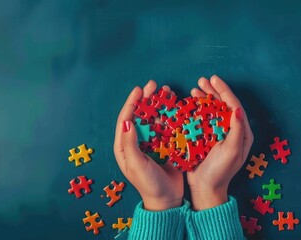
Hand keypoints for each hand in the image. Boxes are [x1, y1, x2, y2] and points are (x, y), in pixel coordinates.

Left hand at [113, 80, 183, 210]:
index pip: (125, 120)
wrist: (167, 200)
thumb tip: (127, 121)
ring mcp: (151, 143)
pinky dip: (170, 115)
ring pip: (154, 118)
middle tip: (153, 84)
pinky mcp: (165, 145)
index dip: (131, 103)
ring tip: (166, 90)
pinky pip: (166, 127)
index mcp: (124, 146)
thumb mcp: (136, 164)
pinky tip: (175, 105)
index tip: (138, 90)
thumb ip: (130, 143)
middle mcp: (136, 142)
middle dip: (146, 99)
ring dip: (159, 104)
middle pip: (140, 115)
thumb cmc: (148, 184)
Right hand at [187, 75, 253, 210]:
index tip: (214, 79)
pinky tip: (189, 103)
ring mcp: (218, 135)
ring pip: (212, 110)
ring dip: (204, 98)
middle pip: (223, 105)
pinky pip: (202, 119)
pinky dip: (196, 110)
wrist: (205, 189)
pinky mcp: (206, 138)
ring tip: (194, 90)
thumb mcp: (231, 151)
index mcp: (241, 134)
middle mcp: (231, 132)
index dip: (224, 91)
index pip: (234, 106)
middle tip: (201, 80)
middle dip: (213, 91)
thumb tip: (237, 109)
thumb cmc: (220, 172)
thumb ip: (236, 130)